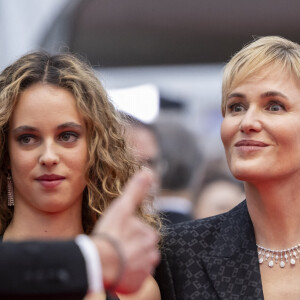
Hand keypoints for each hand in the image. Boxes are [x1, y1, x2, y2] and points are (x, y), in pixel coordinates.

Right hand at [91, 170, 159, 293]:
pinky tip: (116, 268)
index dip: (129, 231)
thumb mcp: (122, 207)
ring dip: (128, 259)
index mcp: (151, 235)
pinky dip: (127, 273)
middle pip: (141, 247)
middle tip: (115, 245)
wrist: (98, 262)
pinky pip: (134, 277)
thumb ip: (136, 190)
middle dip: (130, 246)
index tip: (118, 234)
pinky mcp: (137, 284)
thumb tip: (148, 172)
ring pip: (138, 261)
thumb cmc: (110, 233)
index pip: (143, 231)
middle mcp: (152, 253)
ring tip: (114, 257)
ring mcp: (145, 270)